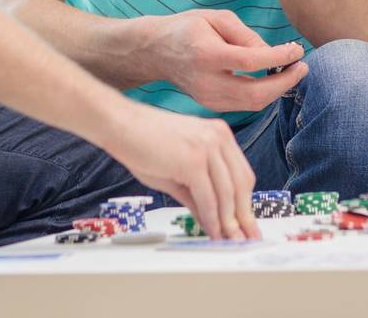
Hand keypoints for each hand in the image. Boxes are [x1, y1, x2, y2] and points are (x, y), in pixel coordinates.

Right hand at [105, 102, 259, 239]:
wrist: (120, 125)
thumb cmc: (143, 143)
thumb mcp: (179, 170)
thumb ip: (198, 193)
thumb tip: (211, 220)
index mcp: (219, 135)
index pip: (242, 174)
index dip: (246, 203)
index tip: (247, 224)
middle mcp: (218, 137)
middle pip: (241, 184)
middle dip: (244, 216)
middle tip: (247, 239)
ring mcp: (207, 147)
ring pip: (227, 193)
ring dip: (229, 223)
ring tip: (229, 241)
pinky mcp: (194, 160)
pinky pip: (208, 197)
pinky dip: (212, 219)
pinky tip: (212, 232)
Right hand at [146, 9, 307, 111]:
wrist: (156, 52)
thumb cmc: (188, 29)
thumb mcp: (215, 18)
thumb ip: (246, 35)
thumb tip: (273, 54)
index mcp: (207, 54)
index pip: (251, 61)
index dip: (279, 57)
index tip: (297, 49)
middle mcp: (206, 81)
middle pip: (255, 93)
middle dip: (286, 82)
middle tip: (303, 67)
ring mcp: (207, 98)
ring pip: (252, 104)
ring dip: (278, 90)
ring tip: (293, 72)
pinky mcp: (210, 105)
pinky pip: (244, 105)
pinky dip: (264, 94)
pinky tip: (273, 80)